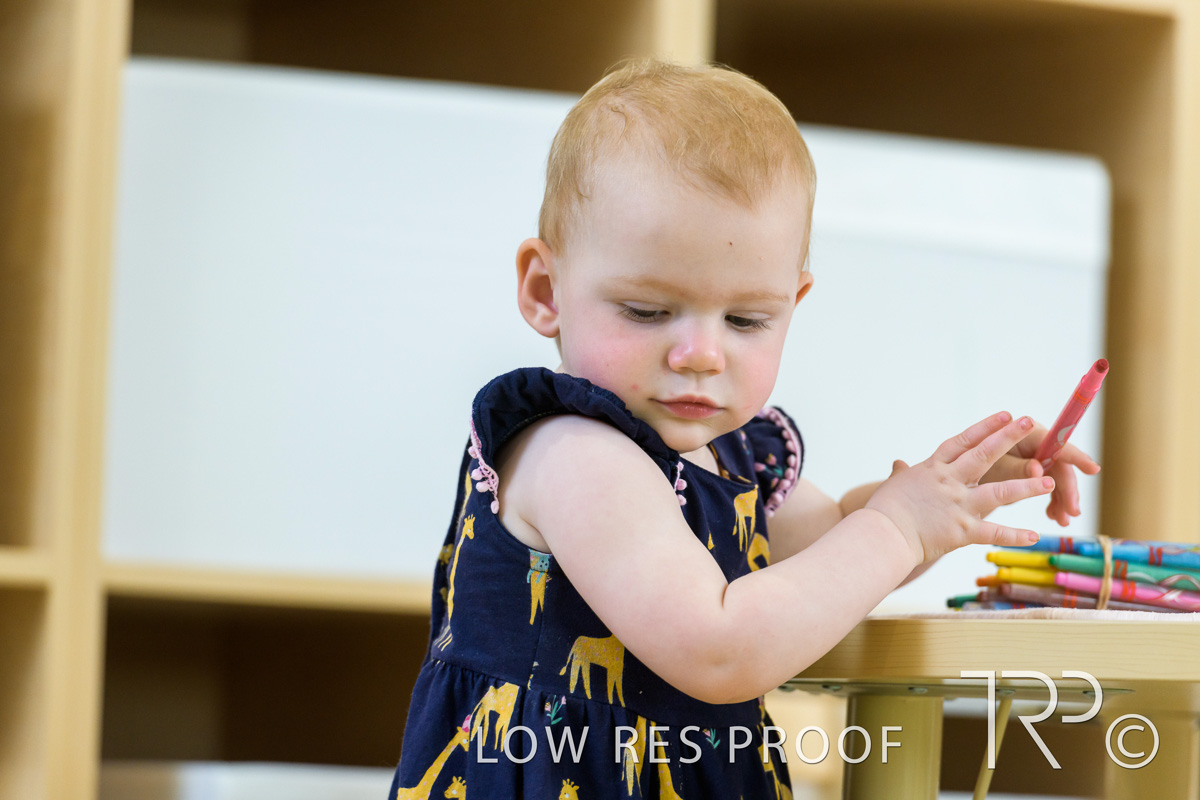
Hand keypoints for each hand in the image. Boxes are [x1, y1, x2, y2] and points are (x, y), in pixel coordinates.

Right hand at [865, 412, 1054, 563]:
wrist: (882, 534)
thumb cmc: (882, 510)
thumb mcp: (893, 485)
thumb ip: (901, 474)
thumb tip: (898, 464)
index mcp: (933, 469)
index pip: (963, 442)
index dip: (985, 427)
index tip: (1004, 414)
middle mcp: (949, 482)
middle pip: (984, 455)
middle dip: (1008, 437)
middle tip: (1029, 423)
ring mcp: (958, 505)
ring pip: (999, 492)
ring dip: (1026, 486)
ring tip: (1049, 481)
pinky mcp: (962, 531)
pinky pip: (994, 533)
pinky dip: (1015, 535)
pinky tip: (1035, 535)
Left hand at [979, 421, 1100, 526]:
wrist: (952, 482)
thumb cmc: (967, 467)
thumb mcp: (992, 468)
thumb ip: (1015, 468)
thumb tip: (1038, 469)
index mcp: (1023, 433)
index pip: (1055, 443)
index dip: (1075, 456)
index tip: (1092, 469)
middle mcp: (1030, 442)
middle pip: (1057, 465)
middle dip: (1067, 489)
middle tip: (1073, 512)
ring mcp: (1031, 456)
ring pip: (1053, 477)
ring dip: (1060, 498)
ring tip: (1061, 520)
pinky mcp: (1028, 471)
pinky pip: (1044, 485)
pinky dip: (1049, 500)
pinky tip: (1053, 516)